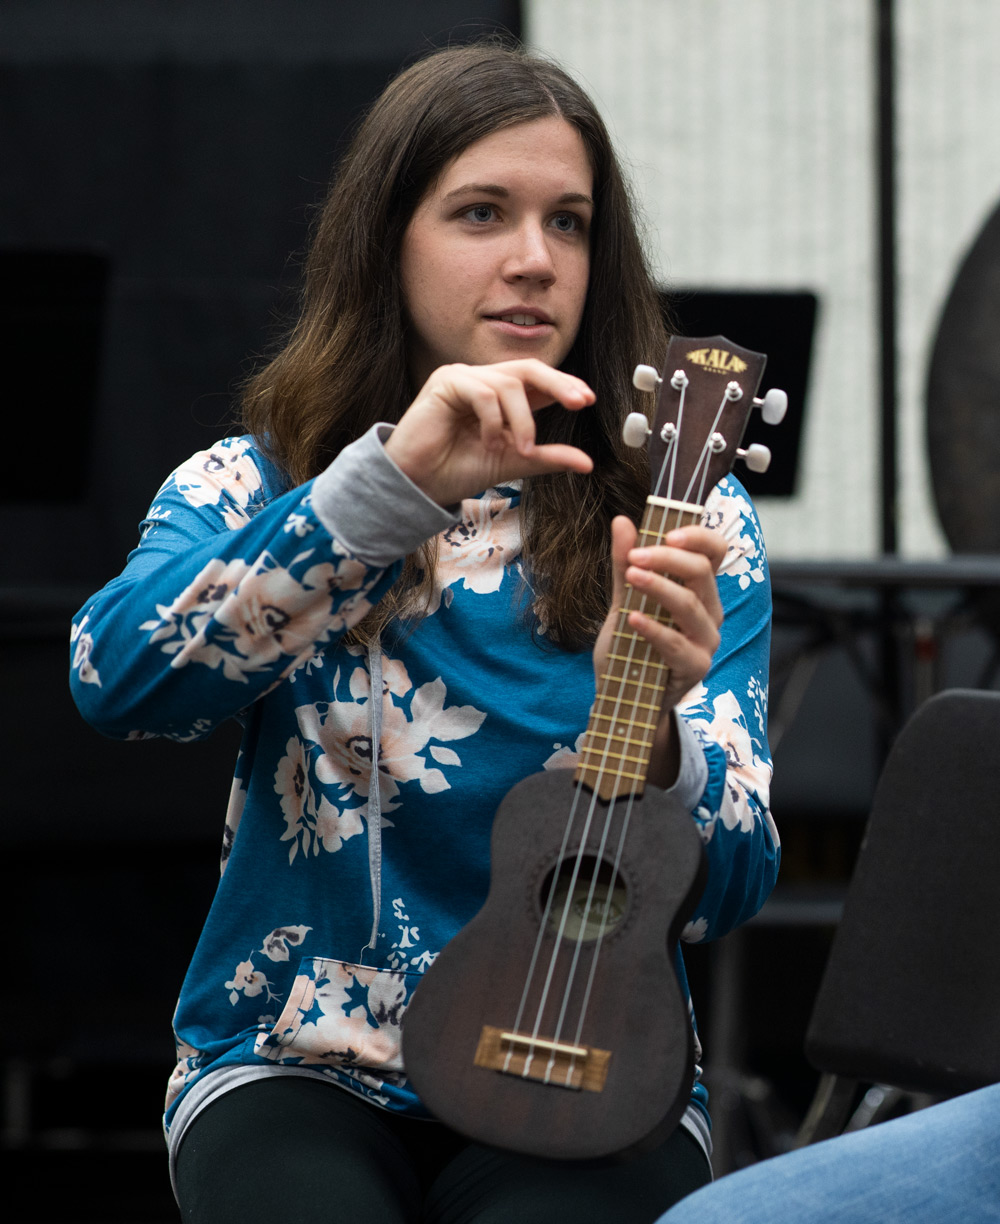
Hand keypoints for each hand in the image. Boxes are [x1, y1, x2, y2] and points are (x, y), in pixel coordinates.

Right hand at [383, 360, 593, 505]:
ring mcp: (463, 378)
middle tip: (578, 402)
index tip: (588, 399)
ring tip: (518, 449)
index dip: (564, 385)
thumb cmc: (458, 470)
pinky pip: (483, 391)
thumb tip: (587, 463)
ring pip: (509, 383)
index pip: (537, 381)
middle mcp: (483, 381)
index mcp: (500, 397)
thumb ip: (547, 458)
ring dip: (522, 420)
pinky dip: (494, 419)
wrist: (420, 484)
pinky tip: (489, 441)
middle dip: (558, 383)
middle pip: (529, 369)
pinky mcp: (445, 382)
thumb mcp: (513, 463)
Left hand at [594, 516, 726, 786]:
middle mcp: (710, 612)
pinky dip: (655, 628)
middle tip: (634, 556)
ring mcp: (706, 641)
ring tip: (631, 576)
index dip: (698, 535)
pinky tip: (632, 618)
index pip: (716, 551)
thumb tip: (622, 521)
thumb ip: (625, 565)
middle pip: (702, 572)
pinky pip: (678, 644)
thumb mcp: (622, 601)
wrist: (621, 699)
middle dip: (666, 558)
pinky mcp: (695, 668)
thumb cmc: (629, 648)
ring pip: (691, 605)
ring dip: (659, 586)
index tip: (666, 531)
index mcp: (699, 589)